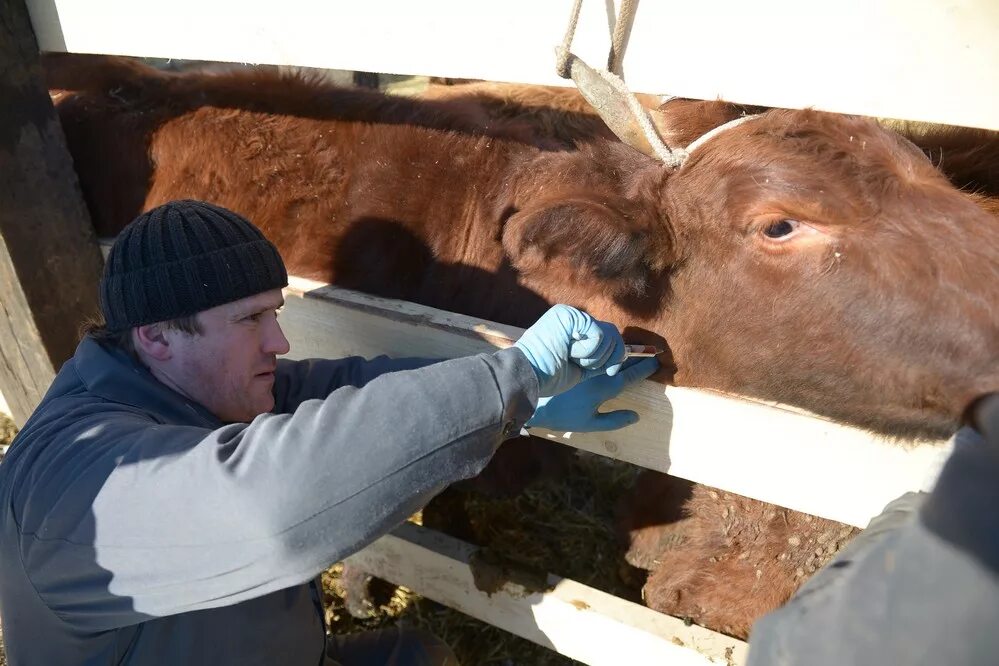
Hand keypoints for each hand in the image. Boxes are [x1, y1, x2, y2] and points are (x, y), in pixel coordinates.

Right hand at [514, 305, 625, 395]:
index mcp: (576, 331)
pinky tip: (571, 354)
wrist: (527, 377)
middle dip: (609, 357)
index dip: (615, 356)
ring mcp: (572, 316)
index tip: (612, 371)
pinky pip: (599, 335)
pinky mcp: (571, 316)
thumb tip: (625, 353)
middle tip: (585, 366)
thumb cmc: (548, 377)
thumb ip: (600, 357)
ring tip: (572, 359)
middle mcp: (575, 320)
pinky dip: (590, 351)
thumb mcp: (581, 366)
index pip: (608, 337)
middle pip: (613, 334)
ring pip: (608, 335)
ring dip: (595, 357)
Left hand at [526, 357, 657, 431]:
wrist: (534, 400)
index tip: (655, 362)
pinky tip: (605, 347)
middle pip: (622, 359)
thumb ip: (613, 420)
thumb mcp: (589, 423)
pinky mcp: (573, 354)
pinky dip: (602, 345)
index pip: (630, 376)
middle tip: (648, 351)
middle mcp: (598, 372)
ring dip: (617, 349)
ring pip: (608, 349)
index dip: (643, 369)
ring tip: (626, 350)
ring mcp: (585, 361)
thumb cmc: (561, 416)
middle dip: (634, 356)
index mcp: (604, 388)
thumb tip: (635, 416)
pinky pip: (593, 345)